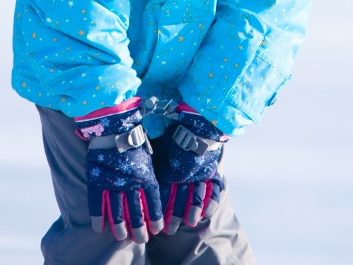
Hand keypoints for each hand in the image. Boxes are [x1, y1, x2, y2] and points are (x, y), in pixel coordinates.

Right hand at [75, 98, 164, 242]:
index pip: (153, 203)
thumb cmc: (134, 138)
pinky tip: (100, 228)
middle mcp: (132, 184)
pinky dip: (98, 216)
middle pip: (137, 212)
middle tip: (141, 239)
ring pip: (117, 212)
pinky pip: (97, 203)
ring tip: (122, 237)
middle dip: (139, 228)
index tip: (157, 230)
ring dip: (120, 227)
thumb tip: (156, 187)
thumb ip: (151, 173)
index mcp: (147, 176)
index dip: (155, 218)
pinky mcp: (97, 180)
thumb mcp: (149, 155)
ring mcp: (114, 183)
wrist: (115, 124)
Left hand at [152, 104, 228, 232]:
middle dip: (173, 217)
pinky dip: (211, 202)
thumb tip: (138, 167)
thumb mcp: (160, 144)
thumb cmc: (175, 131)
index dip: (159, 210)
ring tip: (188, 224)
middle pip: (178, 201)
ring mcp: (200, 174)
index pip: (162, 196)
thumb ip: (153, 158)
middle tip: (169, 230)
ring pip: (195, 198)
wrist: (198, 120)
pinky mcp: (212, 170)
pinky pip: (214, 190)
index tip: (155, 222)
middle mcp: (184, 176)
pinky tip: (207, 212)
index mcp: (169, 170)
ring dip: (191, 212)